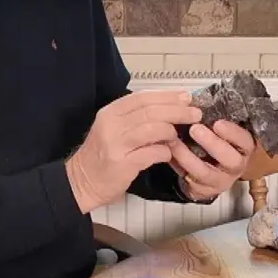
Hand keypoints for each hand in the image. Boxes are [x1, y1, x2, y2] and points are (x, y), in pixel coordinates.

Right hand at [65, 90, 201, 213]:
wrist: (82, 181)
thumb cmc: (102, 154)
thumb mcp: (113, 129)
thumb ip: (136, 119)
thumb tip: (170, 110)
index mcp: (110, 112)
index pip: (142, 97)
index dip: (167, 96)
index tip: (186, 97)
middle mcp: (111, 125)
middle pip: (150, 111)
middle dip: (177, 111)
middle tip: (195, 113)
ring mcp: (116, 144)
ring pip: (152, 129)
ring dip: (171, 131)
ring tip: (180, 134)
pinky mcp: (123, 164)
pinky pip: (152, 153)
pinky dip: (165, 152)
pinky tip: (168, 153)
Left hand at [170, 119, 254, 202]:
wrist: (202, 172)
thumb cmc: (212, 144)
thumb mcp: (217, 132)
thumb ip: (211, 120)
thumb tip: (193, 100)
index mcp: (241, 148)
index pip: (245, 141)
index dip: (233, 133)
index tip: (218, 122)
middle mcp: (235, 166)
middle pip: (231, 160)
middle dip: (213, 144)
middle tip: (195, 129)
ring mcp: (220, 180)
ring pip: (206, 172)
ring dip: (188, 156)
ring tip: (174, 142)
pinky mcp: (203, 190)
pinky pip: (190, 180)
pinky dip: (177, 165)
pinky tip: (168, 152)